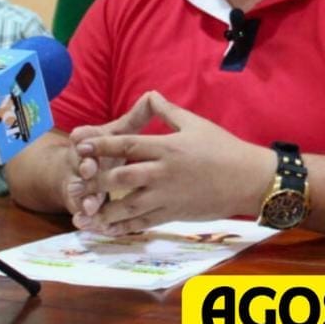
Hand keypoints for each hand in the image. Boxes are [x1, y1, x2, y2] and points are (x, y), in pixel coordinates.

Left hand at [69, 91, 274, 233]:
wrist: (248, 179)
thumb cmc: (223, 148)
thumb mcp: (196, 123)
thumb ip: (168, 111)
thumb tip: (150, 94)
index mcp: (167, 147)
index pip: (127, 144)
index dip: (101, 145)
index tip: (81, 145)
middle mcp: (163, 172)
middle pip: (121, 177)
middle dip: (96, 180)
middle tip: (76, 182)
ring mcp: (167, 196)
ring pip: (128, 206)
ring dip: (103, 210)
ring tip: (83, 214)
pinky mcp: (174, 214)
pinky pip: (143, 223)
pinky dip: (124, 227)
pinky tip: (108, 229)